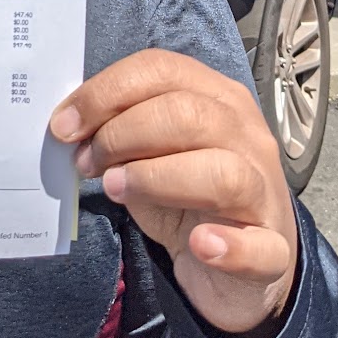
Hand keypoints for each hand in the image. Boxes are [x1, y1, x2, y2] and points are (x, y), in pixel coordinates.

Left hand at [50, 49, 296, 337]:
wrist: (235, 267)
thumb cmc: (185, 195)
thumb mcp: (149, 154)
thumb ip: (119, 132)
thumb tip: (68, 126)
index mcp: (216, 98)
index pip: (162, 70)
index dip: (105, 92)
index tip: (63, 125)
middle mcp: (247, 136)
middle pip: (188, 114)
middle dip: (122, 134)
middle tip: (87, 164)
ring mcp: (265, 193)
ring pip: (223, 173)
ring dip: (157, 179)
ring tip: (116, 190)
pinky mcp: (274, 251)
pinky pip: (260, 248)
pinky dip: (228, 247)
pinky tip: (199, 245)